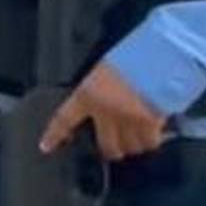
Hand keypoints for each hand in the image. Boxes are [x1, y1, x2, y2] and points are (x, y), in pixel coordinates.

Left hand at [39, 62, 165, 161]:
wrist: (158, 55)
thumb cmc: (132, 56)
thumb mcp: (105, 71)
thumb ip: (99, 92)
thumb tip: (101, 110)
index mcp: (88, 94)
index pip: (65, 118)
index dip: (54, 134)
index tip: (46, 146)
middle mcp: (105, 112)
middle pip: (105, 146)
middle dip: (111, 150)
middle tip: (115, 148)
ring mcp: (127, 120)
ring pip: (129, 147)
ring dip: (133, 144)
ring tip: (138, 132)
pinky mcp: (149, 125)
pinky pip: (148, 143)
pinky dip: (151, 140)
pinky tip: (153, 131)